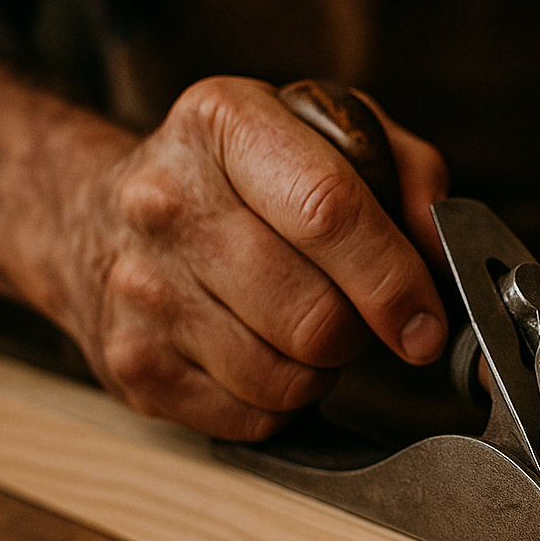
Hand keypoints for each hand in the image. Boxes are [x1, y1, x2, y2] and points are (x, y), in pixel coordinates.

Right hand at [66, 76, 449, 439]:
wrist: (97, 218)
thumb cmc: (239, 179)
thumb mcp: (324, 134)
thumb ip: (406, 171)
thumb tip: (442, 245)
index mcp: (224, 123)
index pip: (329, 211)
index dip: (394, 279)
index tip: (426, 321)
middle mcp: (168, 200)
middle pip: (314, 314)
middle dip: (359, 331)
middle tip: (352, 312)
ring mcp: (141, 287)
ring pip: (287, 377)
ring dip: (320, 368)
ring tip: (300, 325)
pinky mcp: (133, 364)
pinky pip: (252, 417)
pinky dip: (279, 402)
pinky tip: (260, 353)